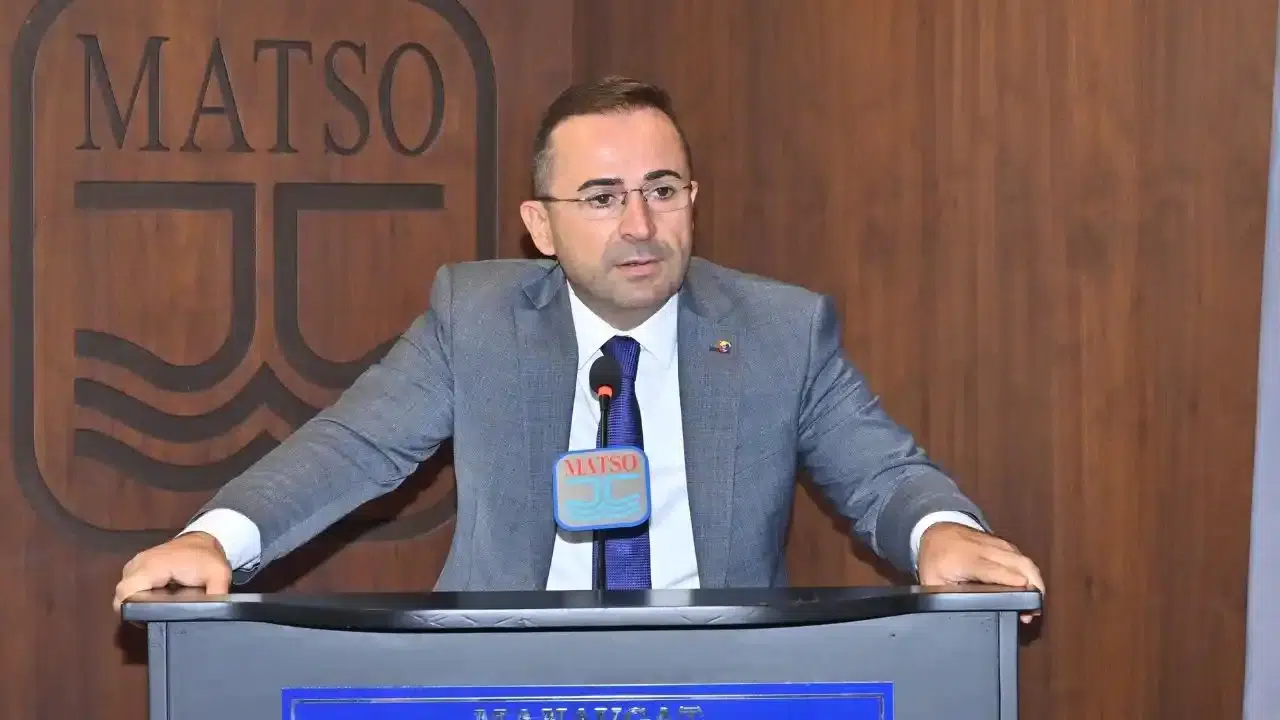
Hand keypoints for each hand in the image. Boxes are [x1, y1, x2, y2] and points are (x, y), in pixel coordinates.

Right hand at [112, 532, 231, 611]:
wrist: (204, 539)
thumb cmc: (208, 557)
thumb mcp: (219, 576)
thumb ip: (217, 595)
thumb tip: (216, 613)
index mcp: (153, 565)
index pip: (125, 592)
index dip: (130, 609)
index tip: (144, 619)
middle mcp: (139, 563)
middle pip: (121, 593)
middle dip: (132, 608)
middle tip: (151, 616)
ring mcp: (136, 563)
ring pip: (123, 589)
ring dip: (133, 601)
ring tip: (154, 607)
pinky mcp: (137, 566)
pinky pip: (128, 584)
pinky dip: (136, 593)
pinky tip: (152, 598)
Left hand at [917, 522, 1044, 623]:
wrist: (936, 529)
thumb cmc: (934, 558)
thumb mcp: (932, 581)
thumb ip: (945, 597)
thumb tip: (956, 614)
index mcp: (967, 560)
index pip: (998, 571)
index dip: (1014, 585)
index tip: (1026, 602)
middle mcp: (986, 549)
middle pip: (1020, 564)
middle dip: (1035, 586)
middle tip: (1034, 610)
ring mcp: (997, 544)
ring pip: (1025, 561)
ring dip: (1036, 581)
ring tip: (1035, 604)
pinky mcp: (1004, 544)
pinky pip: (1022, 558)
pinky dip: (1031, 573)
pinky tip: (1031, 589)